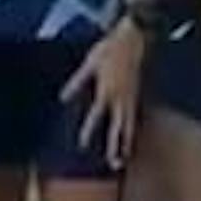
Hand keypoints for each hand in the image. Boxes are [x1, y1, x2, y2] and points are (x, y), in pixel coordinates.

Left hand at [63, 17, 147, 168]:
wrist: (135, 37)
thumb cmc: (109, 48)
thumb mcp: (90, 63)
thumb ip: (77, 82)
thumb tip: (63, 98)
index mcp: (107, 90)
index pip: (96, 116)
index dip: (87, 131)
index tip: (82, 145)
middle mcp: (120, 97)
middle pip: (118, 127)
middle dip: (116, 146)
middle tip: (114, 163)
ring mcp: (131, 96)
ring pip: (129, 124)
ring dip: (127, 142)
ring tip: (124, 157)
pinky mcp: (137, 93)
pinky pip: (134, 115)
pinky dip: (132, 128)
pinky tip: (129, 138)